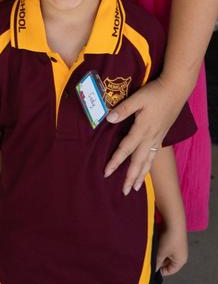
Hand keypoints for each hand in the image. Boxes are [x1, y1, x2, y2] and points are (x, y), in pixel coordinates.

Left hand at [104, 78, 184, 193]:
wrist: (176, 90)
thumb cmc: (155, 93)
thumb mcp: (138, 98)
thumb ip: (124, 109)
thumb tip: (109, 118)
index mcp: (142, 129)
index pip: (125, 149)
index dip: (115, 161)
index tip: (107, 172)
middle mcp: (150, 137)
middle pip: (138, 161)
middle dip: (130, 177)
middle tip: (124, 192)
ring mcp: (157, 138)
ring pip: (148, 161)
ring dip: (141, 175)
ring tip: (135, 188)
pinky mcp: (162, 135)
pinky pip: (154, 156)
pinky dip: (149, 166)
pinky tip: (146, 169)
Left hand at [156, 222, 187, 276]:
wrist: (173, 221)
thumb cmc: (169, 239)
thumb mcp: (161, 253)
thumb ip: (157, 262)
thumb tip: (153, 269)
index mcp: (180, 261)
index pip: (170, 271)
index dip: (161, 271)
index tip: (151, 268)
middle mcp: (180, 254)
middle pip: (167, 262)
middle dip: (158, 260)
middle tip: (149, 258)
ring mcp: (177, 246)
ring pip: (165, 253)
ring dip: (158, 252)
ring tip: (151, 249)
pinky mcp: (173, 238)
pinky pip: (165, 245)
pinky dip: (159, 245)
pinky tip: (154, 242)